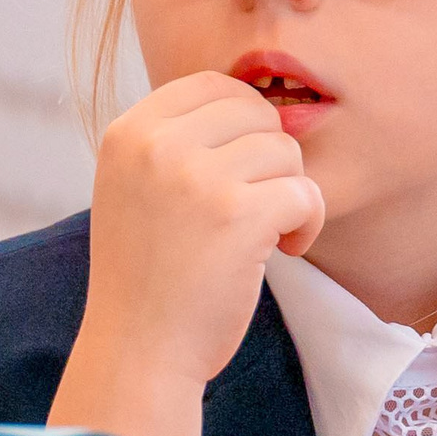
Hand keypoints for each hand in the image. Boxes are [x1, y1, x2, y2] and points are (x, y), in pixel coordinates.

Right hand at [49, 73, 325, 435]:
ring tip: (264, 235)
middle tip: (256, 205)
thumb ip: (175, 142)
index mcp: (128, 132)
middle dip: (270, 158)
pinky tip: (283, 250)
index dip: (244, 122)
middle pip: (256, 111)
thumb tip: (253, 98)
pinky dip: (307, 223)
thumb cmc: (148, 276)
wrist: (138, 351)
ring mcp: (195, 177)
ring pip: (286, 150)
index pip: (213, 84)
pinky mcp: (237, 214)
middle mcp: (156, 145)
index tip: (242, 170)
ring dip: (288, 193)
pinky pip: (305, 192)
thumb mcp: (135, 188)